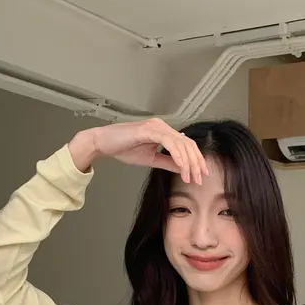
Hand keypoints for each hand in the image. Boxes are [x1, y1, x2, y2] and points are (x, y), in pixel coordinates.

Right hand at [68, 118, 208, 182]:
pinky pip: (168, 142)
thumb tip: (182, 168)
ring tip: (190, 177)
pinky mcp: (148, 130)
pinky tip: (181, 167)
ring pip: (181, 143)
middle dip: (196, 163)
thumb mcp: (151, 159)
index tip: (201, 175)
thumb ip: (167, 162)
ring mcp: (156, 126)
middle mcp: (162, 126)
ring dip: (188, 162)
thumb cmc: (123, 148)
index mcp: (164, 131)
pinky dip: (177, 156)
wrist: (103, 143)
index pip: (186, 144)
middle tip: (200, 179)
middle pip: (187, 144)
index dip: (196, 159)